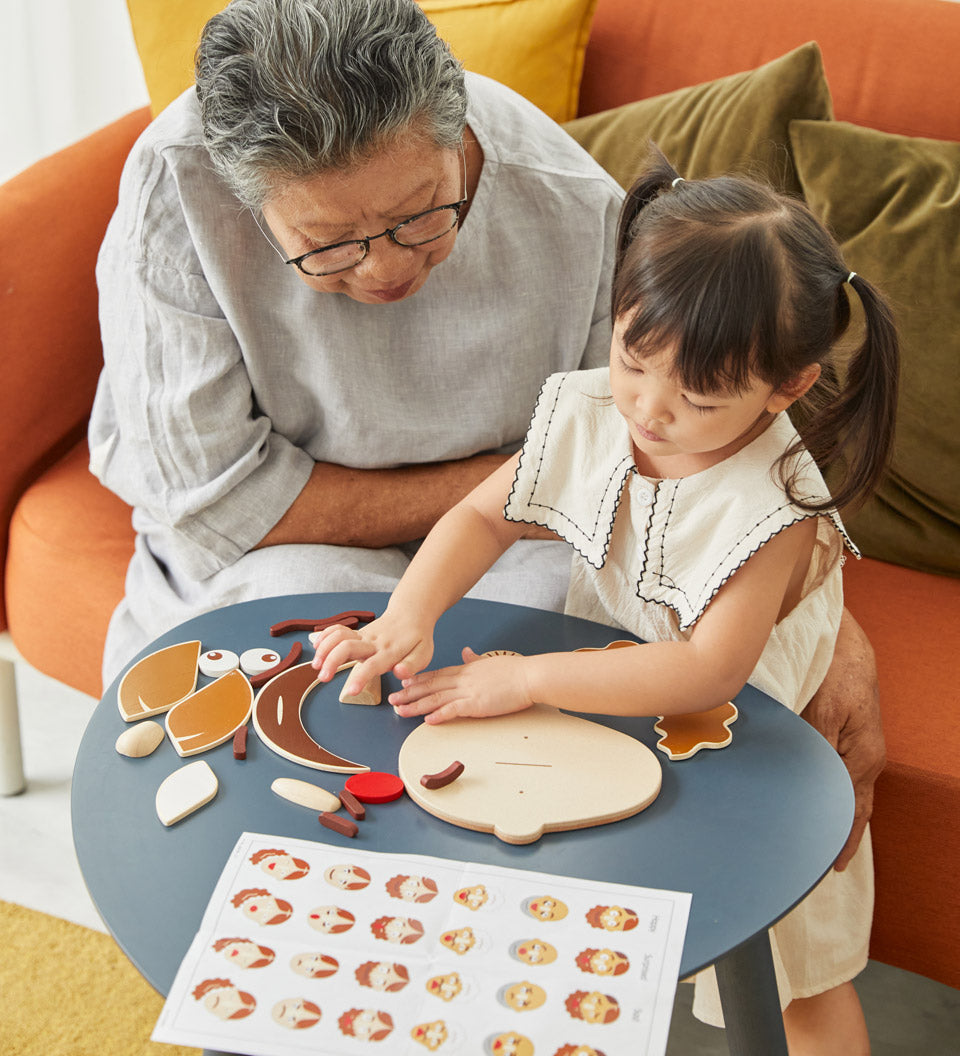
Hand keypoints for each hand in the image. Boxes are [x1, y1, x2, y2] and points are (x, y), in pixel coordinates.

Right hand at [310, 610, 434, 695]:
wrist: (411, 613)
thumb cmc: (417, 637)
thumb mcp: (424, 653)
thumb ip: (411, 665)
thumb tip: (399, 673)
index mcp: (389, 652)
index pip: (372, 665)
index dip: (360, 678)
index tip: (351, 691)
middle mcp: (373, 642)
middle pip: (347, 647)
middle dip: (331, 661)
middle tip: (323, 677)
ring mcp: (363, 636)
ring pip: (338, 637)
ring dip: (324, 650)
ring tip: (316, 665)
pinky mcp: (357, 633)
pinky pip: (337, 630)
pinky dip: (324, 636)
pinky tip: (317, 647)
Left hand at [389, 647, 534, 723]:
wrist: (529, 676)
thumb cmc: (515, 671)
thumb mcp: (490, 660)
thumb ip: (475, 659)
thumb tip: (467, 652)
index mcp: (466, 670)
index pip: (436, 675)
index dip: (418, 680)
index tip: (404, 684)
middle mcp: (463, 679)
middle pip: (430, 686)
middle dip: (409, 694)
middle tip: (392, 700)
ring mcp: (469, 691)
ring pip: (436, 698)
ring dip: (416, 706)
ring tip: (401, 711)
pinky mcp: (477, 704)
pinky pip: (454, 710)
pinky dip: (440, 715)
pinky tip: (427, 720)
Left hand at [802, 610, 884, 870]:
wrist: (842, 638)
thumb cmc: (835, 670)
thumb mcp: (822, 711)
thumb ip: (815, 750)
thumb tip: (807, 786)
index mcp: (862, 757)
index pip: (851, 811)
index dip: (840, 839)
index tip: (828, 866)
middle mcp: (862, 757)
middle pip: (850, 806)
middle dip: (835, 834)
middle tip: (812, 862)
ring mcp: (854, 746)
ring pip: (840, 789)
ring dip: (826, 811)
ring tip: (807, 838)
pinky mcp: (842, 733)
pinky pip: (834, 770)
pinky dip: (822, 788)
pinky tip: (806, 797)